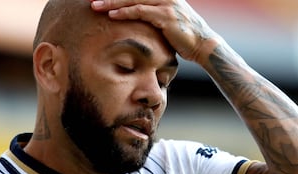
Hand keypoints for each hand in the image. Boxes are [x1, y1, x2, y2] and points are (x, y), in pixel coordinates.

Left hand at [90, 0, 219, 62]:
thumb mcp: (166, 21)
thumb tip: (137, 18)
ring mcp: (166, 4)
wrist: (202, 45)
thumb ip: (152, 15)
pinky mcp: (166, 16)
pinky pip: (141, 11)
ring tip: (95, 6)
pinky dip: (125, 12)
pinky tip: (112, 15)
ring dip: (112, 2)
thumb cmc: (183, 36)